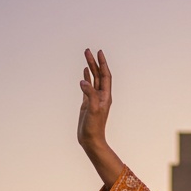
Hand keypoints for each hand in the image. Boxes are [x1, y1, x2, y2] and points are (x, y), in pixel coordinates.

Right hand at [77, 49, 122, 188]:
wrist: (91, 140)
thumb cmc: (94, 127)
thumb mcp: (92, 110)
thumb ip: (90, 94)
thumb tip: (83, 81)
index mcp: (106, 96)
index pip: (106, 76)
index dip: (103, 64)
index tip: (99, 52)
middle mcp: (102, 96)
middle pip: (99, 75)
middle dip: (94, 62)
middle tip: (88, 50)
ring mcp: (95, 99)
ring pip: (93, 79)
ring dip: (90, 68)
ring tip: (86, 56)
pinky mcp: (88, 103)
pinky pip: (88, 87)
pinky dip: (86, 78)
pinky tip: (84, 72)